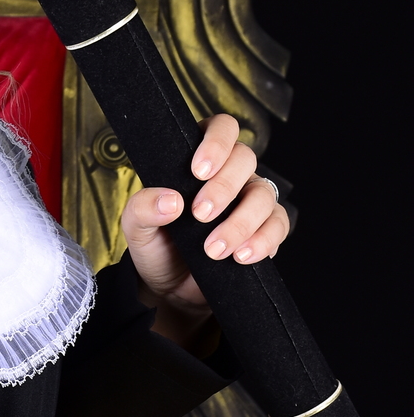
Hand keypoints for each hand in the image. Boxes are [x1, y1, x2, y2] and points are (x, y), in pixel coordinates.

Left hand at [120, 113, 289, 345]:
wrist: (171, 288)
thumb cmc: (157, 246)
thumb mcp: (137, 228)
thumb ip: (143, 209)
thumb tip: (171, 201)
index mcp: (199, 159)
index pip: (221, 128)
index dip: (216, 143)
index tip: (198, 171)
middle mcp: (230, 174)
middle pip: (245, 158)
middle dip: (224, 187)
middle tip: (200, 215)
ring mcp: (251, 200)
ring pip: (264, 194)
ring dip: (240, 222)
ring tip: (213, 250)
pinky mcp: (266, 229)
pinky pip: (278, 225)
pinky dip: (262, 240)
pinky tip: (241, 257)